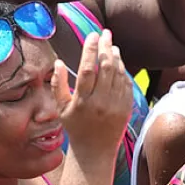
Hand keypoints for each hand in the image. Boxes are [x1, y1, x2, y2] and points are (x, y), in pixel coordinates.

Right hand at [52, 30, 132, 162]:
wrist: (95, 151)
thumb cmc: (75, 128)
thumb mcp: (61, 108)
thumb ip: (58, 84)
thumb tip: (58, 62)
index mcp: (82, 101)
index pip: (88, 69)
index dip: (90, 49)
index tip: (91, 35)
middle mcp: (101, 102)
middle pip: (106, 67)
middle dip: (105, 47)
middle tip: (104, 33)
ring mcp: (116, 105)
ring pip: (118, 73)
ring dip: (115, 56)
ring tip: (111, 45)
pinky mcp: (127, 108)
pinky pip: (127, 83)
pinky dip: (123, 70)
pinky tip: (118, 62)